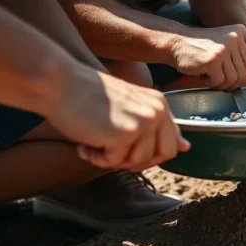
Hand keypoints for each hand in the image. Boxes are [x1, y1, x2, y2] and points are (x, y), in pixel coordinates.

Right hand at [50, 68, 188, 171]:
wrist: (60, 83)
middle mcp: (157, 111)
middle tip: (109, 151)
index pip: (171, 144)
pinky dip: (96, 159)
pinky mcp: (125, 132)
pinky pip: (114, 162)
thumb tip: (186, 148)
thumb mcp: (131, 109)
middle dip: (135, 161)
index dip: (147, 155)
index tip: (123, 149)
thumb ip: (158, 127)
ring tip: (92, 143)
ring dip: (112, 160)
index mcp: (160, 104)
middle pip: (161, 156)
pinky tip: (84, 144)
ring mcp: (144, 121)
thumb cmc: (88, 97)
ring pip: (138, 162)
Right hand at [169, 25, 245, 90]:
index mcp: (241, 31)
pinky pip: (220, 81)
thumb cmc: (202, 48)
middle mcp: (235, 37)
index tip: (242, 77)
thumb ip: (241, 53)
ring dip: (223, 84)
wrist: (176, 42)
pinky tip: (203, 76)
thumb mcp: (226, 42)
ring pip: (234, 78)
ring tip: (211, 77)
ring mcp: (224, 47)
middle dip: (235, 81)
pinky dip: (211, 83)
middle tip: (221, 81)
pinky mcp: (213, 59)